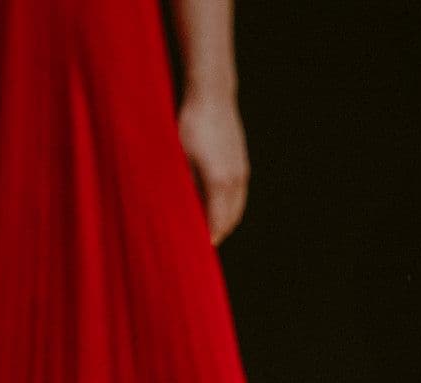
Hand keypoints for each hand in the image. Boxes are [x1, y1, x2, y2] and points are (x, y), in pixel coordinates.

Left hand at [179, 97, 249, 244]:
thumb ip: (182, 185)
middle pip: (230, 219)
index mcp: (219, 182)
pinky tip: (215, 205)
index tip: (198, 249)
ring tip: (208, 227)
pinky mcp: (242, 163)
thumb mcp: (178, 156)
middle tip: (201, 243)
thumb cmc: (190, 123)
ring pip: (236, 208)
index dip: (208, 238)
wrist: (213, 95)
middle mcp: (235, 180)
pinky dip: (228, 206)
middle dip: (217, 233)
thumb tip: (178, 207)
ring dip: (224, 220)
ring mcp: (242, 172)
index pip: (217, 222)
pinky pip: (238, 195)